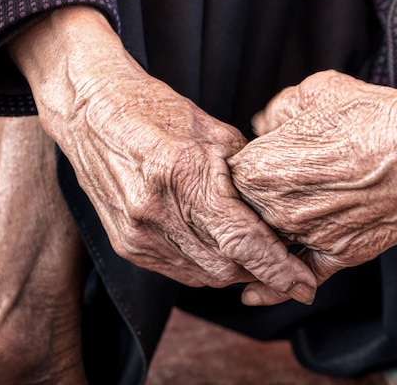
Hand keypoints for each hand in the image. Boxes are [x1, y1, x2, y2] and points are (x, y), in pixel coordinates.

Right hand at [8, 7, 316, 302]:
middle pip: (227, 268)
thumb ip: (245, 174)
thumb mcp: (211, 130)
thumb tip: (274, 206)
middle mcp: (158, 213)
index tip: (304, 285)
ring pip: (204, 276)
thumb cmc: (155, 111)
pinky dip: (205, 268)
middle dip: (262, 273)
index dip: (279, 269)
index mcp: (185, 177)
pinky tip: (217, 252)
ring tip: (254, 258)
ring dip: (234, 272)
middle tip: (285, 266)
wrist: (92, 111)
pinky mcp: (126, 244)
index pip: (243, 241)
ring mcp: (138, 233)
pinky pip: (179, 272)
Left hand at [230, 58, 396, 304]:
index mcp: (261, 168)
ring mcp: (308, 236)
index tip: (259, 158)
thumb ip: (277, 110)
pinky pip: (297, 278)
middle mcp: (278, 209)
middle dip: (252, 199)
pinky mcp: (338, 256)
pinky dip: (275, 287)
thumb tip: (265, 124)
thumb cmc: (379, 116)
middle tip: (277, 181)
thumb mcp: (317, 92)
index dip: (244, 165)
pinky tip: (254, 294)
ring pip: (268, 243)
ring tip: (272, 221)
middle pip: (245, 212)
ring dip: (261, 237)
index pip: (227, 176)